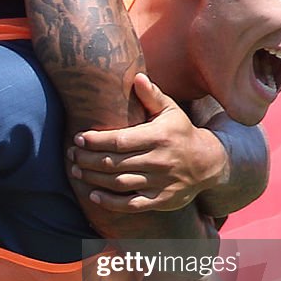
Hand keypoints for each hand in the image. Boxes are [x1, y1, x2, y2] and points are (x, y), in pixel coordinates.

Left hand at [67, 74, 227, 212]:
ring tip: (77, 171)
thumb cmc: (181, 133)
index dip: (97, 141)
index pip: (120, 140)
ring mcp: (160, 183)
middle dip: (89, 159)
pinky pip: (132, 204)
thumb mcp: (171, 111)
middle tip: (71, 155)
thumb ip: (152, 95)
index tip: (79, 139)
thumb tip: (137, 76)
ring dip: (94, 178)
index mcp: (158, 137)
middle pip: (115, 162)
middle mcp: (159, 161)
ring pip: (120, 183)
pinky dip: (111, 202)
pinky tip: (93, 195)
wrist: (209, 163)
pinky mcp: (161, 200)